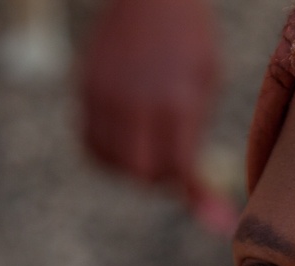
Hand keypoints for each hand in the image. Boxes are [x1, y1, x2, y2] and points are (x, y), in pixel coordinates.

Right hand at [79, 0, 236, 233]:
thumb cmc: (190, 38)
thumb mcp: (208, 82)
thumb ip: (200, 138)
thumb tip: (209, 198)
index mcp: (177, 102)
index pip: (178, 169)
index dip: (190, 187)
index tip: (199, 188)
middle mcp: (137, 102)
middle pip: (141, 173)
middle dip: (159, 179)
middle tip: (171, 166)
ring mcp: (106, 95)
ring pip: (110, 162)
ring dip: (131, 168)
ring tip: (149, 148)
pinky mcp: (85, 87)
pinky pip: (89, 141)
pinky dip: (107, 153)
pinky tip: (126, 139)